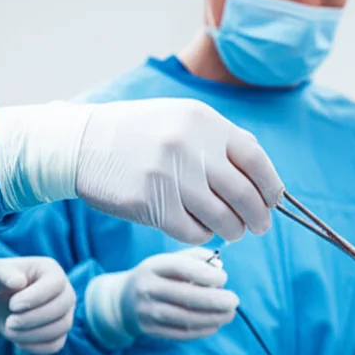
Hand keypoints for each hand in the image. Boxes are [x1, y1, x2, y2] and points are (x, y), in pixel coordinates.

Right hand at [0, 99, 284, 244]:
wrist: (81, 144)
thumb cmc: (140, 133)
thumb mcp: (182, 119)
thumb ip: (222, 140)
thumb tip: (263, 174)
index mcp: (204, 122)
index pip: (256, 159)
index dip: (271, 186)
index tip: (273, 201)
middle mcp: (190, 147)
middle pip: (244, 195)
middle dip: (258, 218)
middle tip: (259, 227)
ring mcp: (169, 176)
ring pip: (222, 219)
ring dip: (233, 230)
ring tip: (231, 230)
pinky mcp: (150, 205)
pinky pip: (193, 232)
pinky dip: (203, 236)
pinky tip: (199, 229)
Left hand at [0, 256, 75, 354]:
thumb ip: (3, 273)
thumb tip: (18, 282)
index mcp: (50, 270)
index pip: (56, 284)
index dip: (36, 297)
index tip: (12, 306)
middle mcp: (63, 289)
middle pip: (62, 307)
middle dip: (33, 319)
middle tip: (9, 323)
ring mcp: (64, 311)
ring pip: (62, 327)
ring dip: (34, 334)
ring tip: (10, 332)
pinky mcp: (59, 331)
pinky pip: (56, 344)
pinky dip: (36, 347)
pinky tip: (17, 342)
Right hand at [87, 248, 238, 344]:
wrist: (123, 301)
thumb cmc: (157, 276)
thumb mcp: (169, 260)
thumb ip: (195, 258)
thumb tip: (219, 265)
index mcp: (154, 266)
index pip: (182, 268)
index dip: (206, 274)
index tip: (224, 278)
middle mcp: (148, 289)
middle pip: (186, 297)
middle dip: (215, 300)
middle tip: (234, 301)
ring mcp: (148, 312)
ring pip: (186, 318)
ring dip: (213, 318)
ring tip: (229, 314)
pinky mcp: (151, 330)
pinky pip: (181, 333)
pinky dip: (202, 330)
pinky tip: (215, 324)